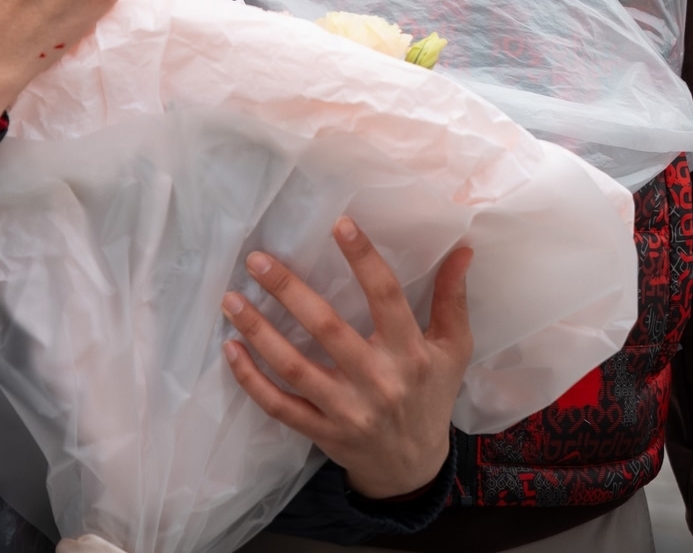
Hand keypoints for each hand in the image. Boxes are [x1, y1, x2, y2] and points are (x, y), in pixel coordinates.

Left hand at [222, 220, 474, 501]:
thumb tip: (461, 249)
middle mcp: (377, 381)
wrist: (413, 468)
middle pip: (327, 329)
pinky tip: (230, 349)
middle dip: (289, 291)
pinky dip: (251, 379)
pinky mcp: (321, 432)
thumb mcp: (453, 350)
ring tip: (231, 298)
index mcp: (411, 354)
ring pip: (294, 368)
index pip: (386, 298)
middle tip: (257, 260)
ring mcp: (345, 410)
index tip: (339, 225)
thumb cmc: (430, 396)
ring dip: (259, 331)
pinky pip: (279, 406)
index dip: (364, 259)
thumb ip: (451, 300)